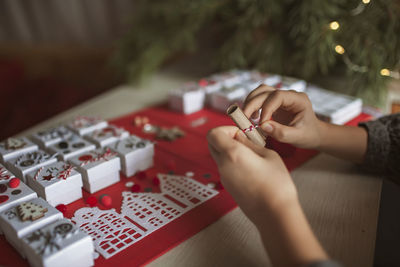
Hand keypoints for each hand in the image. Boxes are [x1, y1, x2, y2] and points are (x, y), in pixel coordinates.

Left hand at [207, 126, 328, 265]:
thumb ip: (250, 144)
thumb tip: (240, 138)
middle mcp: (223, 165)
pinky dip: (233, 162)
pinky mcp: (228, 187)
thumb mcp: (268, 155)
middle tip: (244, 141)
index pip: (213, 134)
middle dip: (225, 138)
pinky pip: (225, 168)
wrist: (274, 214)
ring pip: (218, 156)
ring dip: (230, 150)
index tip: (240, 132)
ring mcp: (224, 178)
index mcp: (232, 154)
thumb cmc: (276, 184)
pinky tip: (251, 167)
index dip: (225, 129)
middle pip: (212, 144)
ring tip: (251, 155)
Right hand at [243, 85, 322, 148]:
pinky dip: (252, 106)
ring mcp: (280, 97)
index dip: (266, 108)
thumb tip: (263, 126)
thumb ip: (281, 133)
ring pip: (260, 91)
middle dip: (252, 104)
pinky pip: (259, 98)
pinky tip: (252, 118)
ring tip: (247, 117)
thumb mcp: (297, 137)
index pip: (277, 96)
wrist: (313, 134)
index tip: (261, 123)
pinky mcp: (274, 102)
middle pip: (265, 91)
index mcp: (298, 99)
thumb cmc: (308, 135)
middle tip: (244, 119)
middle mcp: (288, 95)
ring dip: (250, 102)